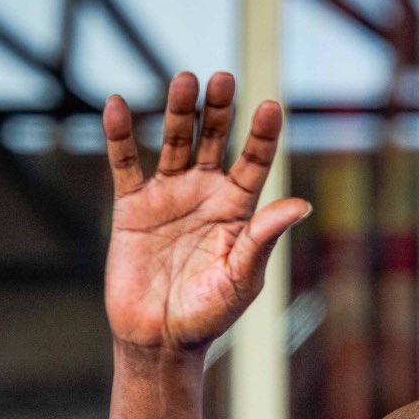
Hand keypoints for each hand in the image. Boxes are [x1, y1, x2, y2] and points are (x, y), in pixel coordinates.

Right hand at [103, 71, 311, 353]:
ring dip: (178, 112)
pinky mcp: (133, 206)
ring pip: (173, 142)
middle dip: (219, 111)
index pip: (255, 163)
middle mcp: (206, 195)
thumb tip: (301, 205)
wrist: (160, 339)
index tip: (270, 106)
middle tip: (223, 78)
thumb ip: (263, 238)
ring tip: (184, 80)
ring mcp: (169, 196)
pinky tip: (118, 105)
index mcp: (239, 211)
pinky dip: (120, 135)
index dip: (262, 135)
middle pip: (214, 141)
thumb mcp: (242, 278)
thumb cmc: (209, 315)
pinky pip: (126, 164)